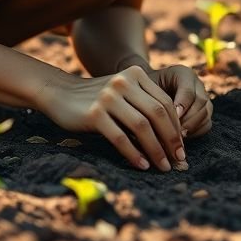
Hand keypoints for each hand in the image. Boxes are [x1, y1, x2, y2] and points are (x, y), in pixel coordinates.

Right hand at [42, 67, 186, 171]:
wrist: (59, 93)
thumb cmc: (96, 99)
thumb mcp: (122, 93)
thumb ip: (144, 107)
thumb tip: (171, 140)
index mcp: (136, 74)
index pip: (165, 103)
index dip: (176, 127)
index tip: (181, 148)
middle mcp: (124, 82)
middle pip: (158, 114)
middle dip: (171, 140)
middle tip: (179, 160)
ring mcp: (109, 97)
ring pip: (142, 127)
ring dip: (156, 150)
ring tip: (162, 167)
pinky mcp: (94, 114)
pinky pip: (120, 137)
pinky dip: (133, 154)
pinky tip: (141, 165)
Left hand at [144, 64, 211, 137]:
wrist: (148, 92)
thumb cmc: (145, 90)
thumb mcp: (146, 88)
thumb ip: (153, 97)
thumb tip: (159, 117)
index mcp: (183, 74)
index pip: (188, 90)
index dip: (182, 105)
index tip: (172, 117)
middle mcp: (197, 84)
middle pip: (201, 102)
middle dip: (189, 118)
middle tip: (176, 132)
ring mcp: (203, 98)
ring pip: (206, 113)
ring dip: (192, 127)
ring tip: (177, 136)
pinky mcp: (205, 113)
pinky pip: (207, 124)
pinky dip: (196, 132)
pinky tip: (182, 138)